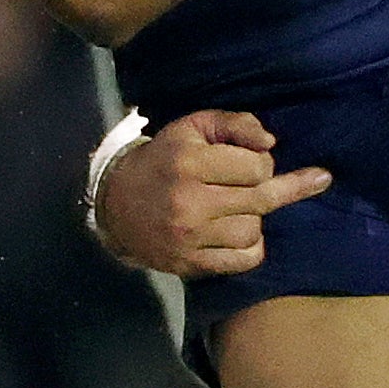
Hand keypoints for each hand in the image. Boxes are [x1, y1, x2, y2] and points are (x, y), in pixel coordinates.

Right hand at [93, 109, 333, 277]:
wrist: (117, 202)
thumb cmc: (166, 159)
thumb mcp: (195, 127)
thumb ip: (237, 124)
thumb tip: (270, 143)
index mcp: (190, 163)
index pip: (258, 168)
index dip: (262, 163)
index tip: (249, 163)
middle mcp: (189, 201)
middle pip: (260, 200)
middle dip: (268, 190)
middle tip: (254, 186)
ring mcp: (189, 237)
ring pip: (253, 231)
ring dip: (254, 218)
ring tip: (237, 209)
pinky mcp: (189, 263)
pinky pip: (244, 260)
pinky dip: (251, 248)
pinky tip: (237, 234)